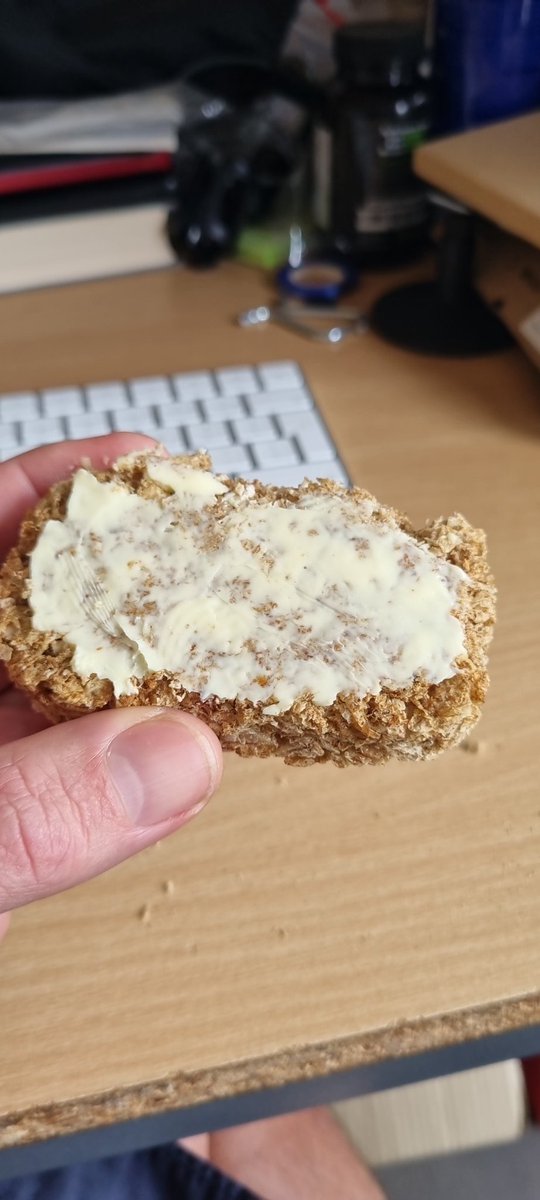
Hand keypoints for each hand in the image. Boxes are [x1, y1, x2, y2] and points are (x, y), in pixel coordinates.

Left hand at [0, 435, 221, 941]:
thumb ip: (25, 817)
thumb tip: (176, 758)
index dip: (55, 487)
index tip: (143, 467)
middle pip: (23, 604)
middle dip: (119, 581)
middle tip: (214, 567)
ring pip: (44, 687)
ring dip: (125, 676)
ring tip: (212, 654)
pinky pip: (49, 765)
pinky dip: (107, 756)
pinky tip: (160, 750)